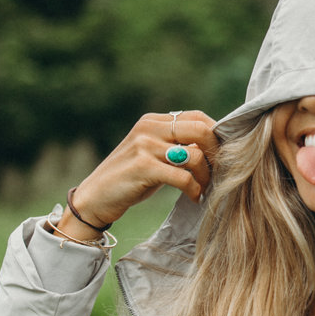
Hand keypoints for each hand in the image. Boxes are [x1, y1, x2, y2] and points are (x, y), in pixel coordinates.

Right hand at [65, 111, 218, 235]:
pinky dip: (194, 189)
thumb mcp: (152, 154)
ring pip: (195, 155)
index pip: (198, 116)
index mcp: (153, 121)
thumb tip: (214, 146)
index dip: (216, 136)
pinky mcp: (143, 167)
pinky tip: (194, 197)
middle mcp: (149, 128)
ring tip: (203, 188)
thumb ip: (175, 144)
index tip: (220, 157)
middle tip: (217, 173)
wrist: (94, 199)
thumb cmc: (129, 179)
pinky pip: (183, 177)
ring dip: (206, 176)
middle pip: (202, 130)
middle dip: (216, 153)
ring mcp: (145, 146)